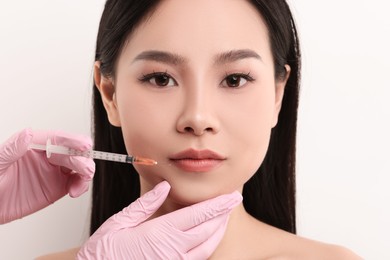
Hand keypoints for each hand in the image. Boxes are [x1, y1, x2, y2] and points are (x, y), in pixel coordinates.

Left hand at [0, 128, 94, 223]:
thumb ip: (13, 148)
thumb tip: (28, 134)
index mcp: (33, 144)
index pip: (57, 138)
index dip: (72, 140)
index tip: (84, 144)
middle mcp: (47, 156)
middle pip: (72, 152)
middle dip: (82, 159)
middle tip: (86, 168)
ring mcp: (54, 171)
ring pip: (78, 166)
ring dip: (86, 171)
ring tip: (84, 179)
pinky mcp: (58, 187)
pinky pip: (76, 182)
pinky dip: (82, 185)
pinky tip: (76, 191)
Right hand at [77, 181, 241, 259]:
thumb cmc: (104, 251)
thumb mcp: (120, 222)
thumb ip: (145, 205)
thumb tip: (163, 187)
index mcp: (161, 233)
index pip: (198, 215)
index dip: (218, 205)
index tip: (232, 196)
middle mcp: (173, 250)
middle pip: (208, 230)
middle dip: (223, 215)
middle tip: (232, 202)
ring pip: (207, 247)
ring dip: (219, 231)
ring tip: (224, 218)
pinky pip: (197, 259)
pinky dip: (208, 246)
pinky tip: (207, 238)